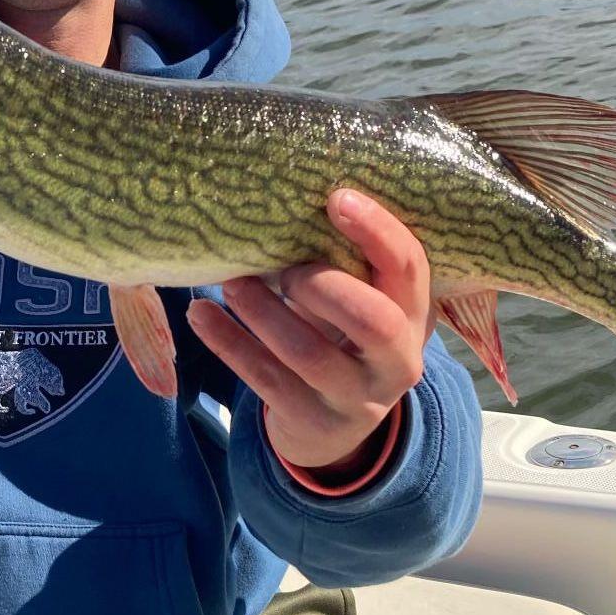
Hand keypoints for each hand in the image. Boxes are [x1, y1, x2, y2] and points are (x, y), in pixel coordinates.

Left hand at [185, 189, 434, 472]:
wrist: (336, 423)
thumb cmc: (345, 334)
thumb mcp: (365, 300)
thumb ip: (348, 261)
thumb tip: (288, 191)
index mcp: (414, 315)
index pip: (409, 268)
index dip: (377, 231)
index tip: (336, 198)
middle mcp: (398, 361)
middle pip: (372, 319)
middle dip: (322, 285)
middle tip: (283, 268)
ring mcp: (357, 398)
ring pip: (308, 352)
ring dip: (262, 311)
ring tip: (231, 282)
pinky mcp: (313, 421)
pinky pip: (265, 379)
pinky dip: (228, 342)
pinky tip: (200, 314)